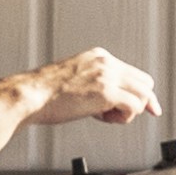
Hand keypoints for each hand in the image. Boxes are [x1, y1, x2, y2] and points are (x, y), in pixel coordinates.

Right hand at [40, 49, 164, 137]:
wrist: (30, 95)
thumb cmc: (45, 93)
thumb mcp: (75, 79)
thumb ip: (95, 83)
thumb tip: (110, 101)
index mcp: (98, 56)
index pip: (133, 73)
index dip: (139, 93)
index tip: (145, 107)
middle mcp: (105, 62)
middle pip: (145, 82)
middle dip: (139, 102)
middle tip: (121, 115)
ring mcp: (106, 75)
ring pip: (143, 94)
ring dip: (129, 111)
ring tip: (106, 116)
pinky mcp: (106, 92)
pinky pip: (134, 105)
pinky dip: (124, 117)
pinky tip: (104, 118)